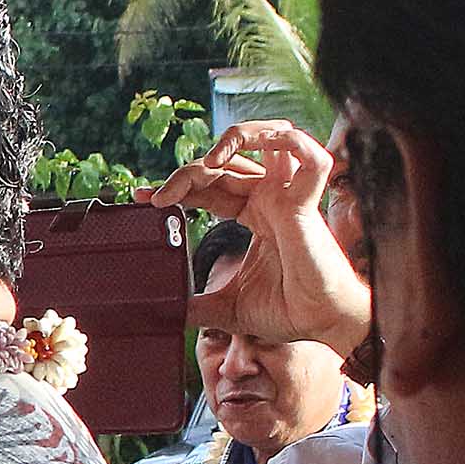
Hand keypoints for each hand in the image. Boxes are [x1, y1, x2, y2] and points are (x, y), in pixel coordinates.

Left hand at [137, 122, 371, 356]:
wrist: (321, 325)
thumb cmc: (287, 311)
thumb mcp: (226, 308)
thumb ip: (195, 306)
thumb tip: (163, 311)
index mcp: (253, 214)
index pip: (210, 185)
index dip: (177, 185)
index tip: (143, 196)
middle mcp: (271, 199)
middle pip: (228, 163)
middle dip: (188, 172)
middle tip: (157, 196)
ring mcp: (289, 198)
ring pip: (270, 141)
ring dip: (236, 138)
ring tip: (206, 162)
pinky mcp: (306, 207)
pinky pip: (312, 160)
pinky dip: (287, 141)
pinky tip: (255, 146)